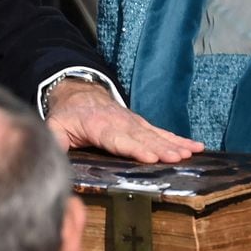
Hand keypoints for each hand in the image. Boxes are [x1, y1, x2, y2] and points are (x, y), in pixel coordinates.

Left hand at [45, 78, 202, 162]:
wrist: (79, 92)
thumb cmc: (67, 115)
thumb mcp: (55, 127)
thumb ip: (56, 142)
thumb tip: (54, 158)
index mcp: (97, 126)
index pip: (117, 139)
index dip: (134, 148)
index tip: (150, 157)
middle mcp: (120, 123)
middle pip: (141, 137)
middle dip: (160, 148)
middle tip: (177, 158)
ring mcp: (133, 122)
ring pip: (155, 134)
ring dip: (174, 144)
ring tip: (190, 153)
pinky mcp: (142, 124)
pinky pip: (162, 132)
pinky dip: (179, 139)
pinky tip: (196, 147)